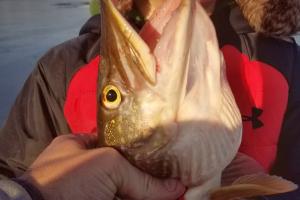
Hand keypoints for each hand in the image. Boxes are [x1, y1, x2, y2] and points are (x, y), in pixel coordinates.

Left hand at [20, 134, 184, 199]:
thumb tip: (177, 188)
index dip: (139, 148)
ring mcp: (92, 190)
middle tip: (172, 175)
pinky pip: (123, 199)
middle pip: (125, 169)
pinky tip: (160, 197)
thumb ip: (140, 178)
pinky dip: (140, 199)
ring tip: (172, 189)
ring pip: (125, 189)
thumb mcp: (106, 166)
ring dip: (147, 191)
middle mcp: (85, 168)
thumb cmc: (69, 179)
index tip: (162, 153)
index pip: (117, 143)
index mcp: (80, 146)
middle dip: (147, 174)